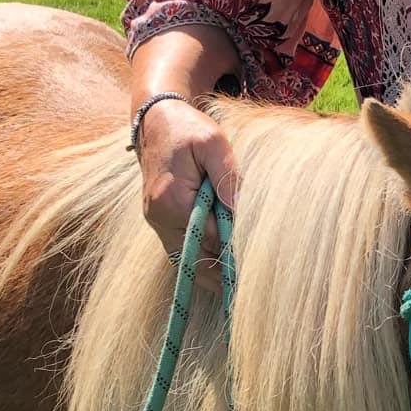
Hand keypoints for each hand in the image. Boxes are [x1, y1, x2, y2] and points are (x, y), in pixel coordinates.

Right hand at [135, 98, 238, 274]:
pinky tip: (214, 273)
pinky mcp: (158, 219)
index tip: (254, 260)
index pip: (209, 235)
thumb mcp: (212, 141)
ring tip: (232, 289)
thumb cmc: (187, 128)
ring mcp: (155, 220)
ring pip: (183, 257)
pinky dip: (195, 260)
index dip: (232, 247)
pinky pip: (177, 248)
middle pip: (194, 253)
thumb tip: (239, 208)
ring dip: (206, 272)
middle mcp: (159, 216)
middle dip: (219, 270)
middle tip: (246, 288)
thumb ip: (227, 175)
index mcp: (172, 199)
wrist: (156, 120)